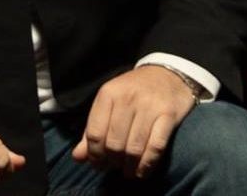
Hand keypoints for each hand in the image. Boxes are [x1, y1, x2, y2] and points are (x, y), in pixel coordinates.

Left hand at [71, 65, 196, 179]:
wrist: (166, 74)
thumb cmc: (132, 92)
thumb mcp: (109, 103)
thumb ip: (92, 129)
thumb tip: (77, 157)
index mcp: (108, 93)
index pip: (94, 133)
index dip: (94, 154)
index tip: (98, 163)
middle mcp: (127, 98)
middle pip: (114, 143)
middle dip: (112, 162)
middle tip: (115, 166)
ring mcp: (149, 106)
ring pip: (134, 148)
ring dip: (129, 167)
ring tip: (128, 171)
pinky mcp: (168, 114)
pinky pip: (155, 147)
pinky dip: (147, 165)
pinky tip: (142, 171)